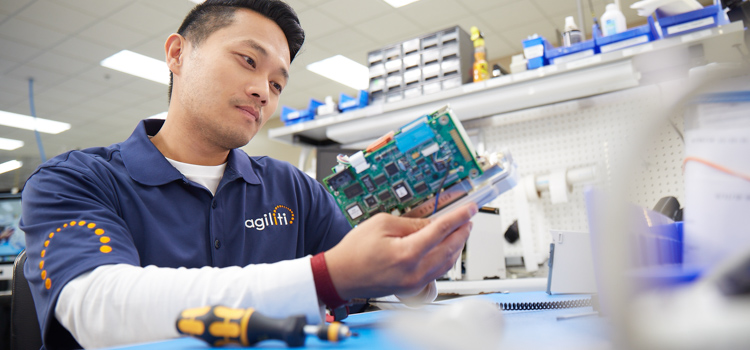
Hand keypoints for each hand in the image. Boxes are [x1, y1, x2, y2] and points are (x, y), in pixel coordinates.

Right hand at [325, 203, 477, 299]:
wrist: (341, 276)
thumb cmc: (354, 251)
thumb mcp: (381, 224)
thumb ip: (411, 223)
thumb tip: (432, 223)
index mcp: (407, 253)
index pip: (442, 231)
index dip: (458, 217)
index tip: (469, 209)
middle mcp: (415, 272)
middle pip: (450, 249)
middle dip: (462, 232)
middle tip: (467, 219)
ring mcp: (414, 283)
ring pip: (447, 263)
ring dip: (457, 246)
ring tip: (460, 232)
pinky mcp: (412, 288)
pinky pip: (437, 273)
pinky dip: (446, 259)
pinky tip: (446, 249)